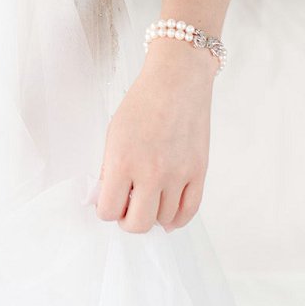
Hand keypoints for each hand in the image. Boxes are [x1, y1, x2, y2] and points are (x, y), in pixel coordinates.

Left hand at [95, 40, 216, 232]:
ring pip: (164, 220)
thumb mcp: (113, 133)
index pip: (108, 209)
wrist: (177, 82)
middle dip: (127, 221)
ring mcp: (178, 174)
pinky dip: (176, 220)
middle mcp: (151, 172)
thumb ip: (109, 169)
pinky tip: (168, 217)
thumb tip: (106, 199)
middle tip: (126, 209)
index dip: (105, 210)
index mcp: (122, 161)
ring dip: (152, 217)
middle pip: (138, 224)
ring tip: (146, 203)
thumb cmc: (141, 103)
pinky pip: (189, 211)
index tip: (108, 203)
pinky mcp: (199, 173)